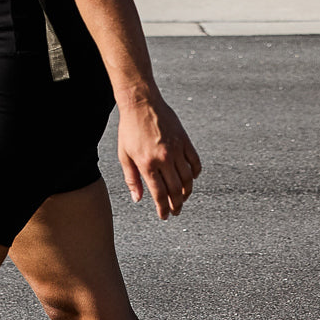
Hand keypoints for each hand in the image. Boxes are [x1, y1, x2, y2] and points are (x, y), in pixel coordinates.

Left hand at [116, 95, 201, 219]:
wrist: (141, 103)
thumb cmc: (129, 129)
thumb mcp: (124, 154)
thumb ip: (131, 178)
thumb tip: (138, 199)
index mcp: (146, 163)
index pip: (159, 193)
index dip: (163, 208)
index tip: (164, 216)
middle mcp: (163, 158)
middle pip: (176, 189)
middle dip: (177, 204)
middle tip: (176, 211)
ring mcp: (176, 149)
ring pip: (188, 179)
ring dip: (187, 192)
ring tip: (182, 198)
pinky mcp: (185, 141)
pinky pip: (195, 162)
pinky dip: (195, 174)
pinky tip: (191, 179)